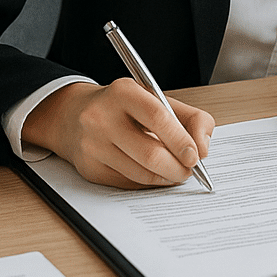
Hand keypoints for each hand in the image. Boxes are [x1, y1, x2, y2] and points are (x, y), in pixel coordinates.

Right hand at [22, 79, 215, 188]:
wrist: (73, 116)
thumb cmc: (123, 107)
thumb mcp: (155, 99)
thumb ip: (190, 118)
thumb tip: (204, 148)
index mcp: (123, 92)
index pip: (157, 117)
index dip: (180, 139)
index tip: (195, 156)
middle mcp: (102, 117)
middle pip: (150, 153)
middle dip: (177, 168)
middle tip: (188, 171)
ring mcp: (92, 145)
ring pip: (140, 174)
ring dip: (165, 178)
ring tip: (174, 172)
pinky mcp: (89, 168)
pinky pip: (128, 183)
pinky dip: (146, 183)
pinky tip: (152, 174)